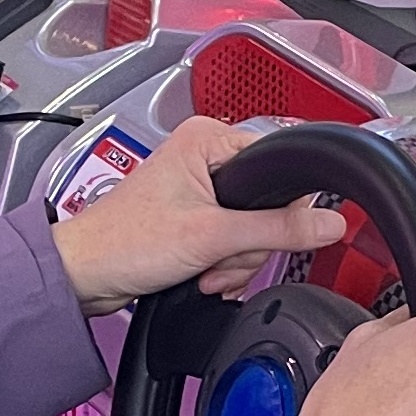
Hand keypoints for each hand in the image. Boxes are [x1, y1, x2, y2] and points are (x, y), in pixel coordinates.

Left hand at [49, 117, 335, 315]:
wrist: (85, 276)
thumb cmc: (124, 242)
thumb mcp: (213, 237)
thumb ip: (277, 230)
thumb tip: (330, 224)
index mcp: (208, 139)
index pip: (278, 166)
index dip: (281, 208)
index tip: (265, 234)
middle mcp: (204, 158)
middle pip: (268, 204)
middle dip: (248, 245)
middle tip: (221, 258)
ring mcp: (199, 190)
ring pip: (253, 229)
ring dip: (235, 261)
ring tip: (206, 270)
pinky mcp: (194, 218)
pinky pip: (233, 243)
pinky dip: (224, 266)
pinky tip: (205, 275)